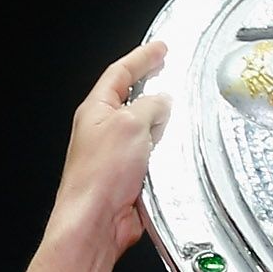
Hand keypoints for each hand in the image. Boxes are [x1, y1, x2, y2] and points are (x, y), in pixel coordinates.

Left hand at [49, 42, 167, 253]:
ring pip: (145, 131)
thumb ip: (150, 106)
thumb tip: (162, 102)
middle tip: (173, 76)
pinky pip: (151, 157)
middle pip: (132, 101)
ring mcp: (115, 156)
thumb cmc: (100, 176)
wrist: (95, 223)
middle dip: (154, 89)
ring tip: (177, 119)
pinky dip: (164, 153)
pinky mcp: (128, 179)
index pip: (120, 73)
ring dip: (162, 125)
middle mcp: (102, 131)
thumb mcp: (130, 124)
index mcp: (95, 110)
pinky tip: (174, 153)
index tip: (161, 48)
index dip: (142, 58)